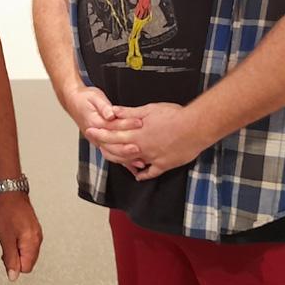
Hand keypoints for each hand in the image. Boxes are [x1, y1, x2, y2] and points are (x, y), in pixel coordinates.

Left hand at [0, 194, 42, 281]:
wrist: (11, 193)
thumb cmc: (7, 211)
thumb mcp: (5, 238)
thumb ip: (10, 259)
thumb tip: (13, 276)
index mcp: (32, 243)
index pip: (26, 268)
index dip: (13, 265)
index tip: (6, 255)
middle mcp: (37, 239)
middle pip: (28, 261)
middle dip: (15, 258)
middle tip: (6, 245)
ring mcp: (37, 233)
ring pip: (27, 253)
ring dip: (16, 250)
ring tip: (8, 238)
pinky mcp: (33, 228)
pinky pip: (27, 243)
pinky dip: (18, 243)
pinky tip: (12, 234)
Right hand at [66, 85, 143, 168]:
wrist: (74, 101)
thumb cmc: (85, 98)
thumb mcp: (95, 97)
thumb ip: (104, 107)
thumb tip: (111, 114)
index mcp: (94, 123)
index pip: (112, 126)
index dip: (126, 125)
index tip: (139, 123)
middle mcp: (95, 135)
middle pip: (111, 146)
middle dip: (126, 149)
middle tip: (140, 149)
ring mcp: (97, 141)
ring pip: (111, 154)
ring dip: (125, 159)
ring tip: (140, 162)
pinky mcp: (101, 143)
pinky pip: (111, 155)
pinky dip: (122, 162)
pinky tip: (132, 166)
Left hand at [85, 102, 207, 180]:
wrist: (194, 128)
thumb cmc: (173, 115)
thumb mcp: (149, 109)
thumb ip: (129, 112)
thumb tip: (112, 111)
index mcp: (136, 133)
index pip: (113, 133)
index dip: (100, 133)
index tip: (90, 131)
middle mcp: (141, 148)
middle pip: (118, 149)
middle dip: (104, 145)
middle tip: (94, 144)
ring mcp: (152, 158)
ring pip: (131, 162)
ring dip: (121, 160)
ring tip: (111, 158)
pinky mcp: (164, 165)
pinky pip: (151, 172)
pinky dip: (143, 174)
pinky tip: (137, 175)